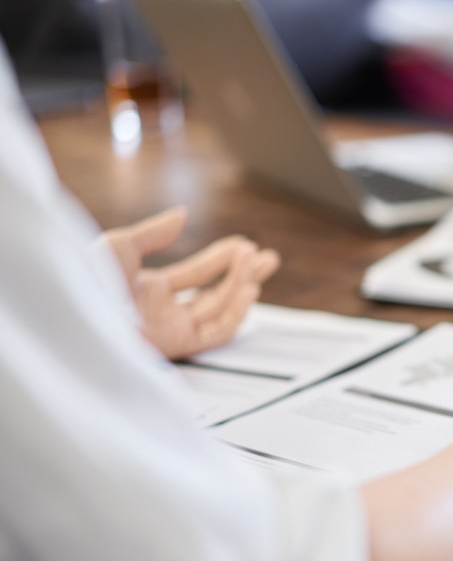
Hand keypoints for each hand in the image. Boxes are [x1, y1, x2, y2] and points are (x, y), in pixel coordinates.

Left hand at [101, 207, 279, 359]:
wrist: (77, 313)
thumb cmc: (87, 281)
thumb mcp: (120, 246)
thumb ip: (155, 233)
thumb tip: (183, 215)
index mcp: (148, 291)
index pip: (195, 275)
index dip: (221, 259)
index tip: (244, 245)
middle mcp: (163, 312)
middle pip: (214, 294)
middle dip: (243, 274)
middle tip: (268, 257)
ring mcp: (170, 330)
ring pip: (219, 310)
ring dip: (243, 286)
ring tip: (260, 263)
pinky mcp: (177, 345)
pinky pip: (216, 334)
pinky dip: (236, 314)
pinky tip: (250, 290)